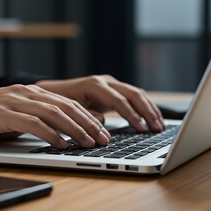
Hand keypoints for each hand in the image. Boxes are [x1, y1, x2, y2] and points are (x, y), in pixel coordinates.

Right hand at [0, 84, 110, 148]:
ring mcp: (13, 101)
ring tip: (88, 142)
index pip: (67, 103)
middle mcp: (25, 92)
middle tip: (103, 138)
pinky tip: (61, 143)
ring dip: (74, 128)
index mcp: (31, 92)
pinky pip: (31, 123)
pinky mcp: (0, 113)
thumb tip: (61, 132)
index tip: (103, 131)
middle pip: (65, 106)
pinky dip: (49, 134)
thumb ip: (36, 119)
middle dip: (88, 123)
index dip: (87, 117)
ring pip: (52, 113)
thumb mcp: (14, 116)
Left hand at [36, 75, 164, 131]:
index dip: (132, 115)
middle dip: (147, 112)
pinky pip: (133, 97)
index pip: (119, 100)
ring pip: (136, 94)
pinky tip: (151, 120)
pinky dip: (144, 108)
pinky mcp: (113, 91)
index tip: (141, 129)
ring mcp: (110, 84)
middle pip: (133, 94)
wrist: (51, 92)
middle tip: (157, 129)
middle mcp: (105, 81)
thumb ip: (86, 116)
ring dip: (149, 109)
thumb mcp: (68, 111)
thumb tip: (102, 123)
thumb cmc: (57, 103)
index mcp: (94, 84)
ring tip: (159, 126)